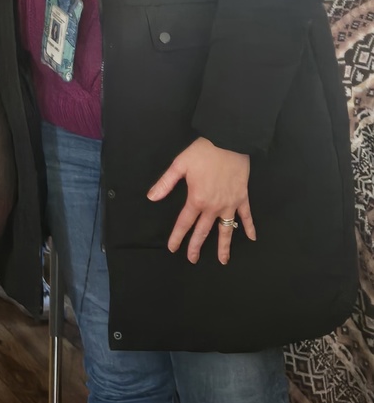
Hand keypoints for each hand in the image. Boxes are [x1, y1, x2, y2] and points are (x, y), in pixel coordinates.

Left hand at [146, 137, 255, 264]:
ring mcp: (230, 204)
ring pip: (226, 230)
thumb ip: (165, 183)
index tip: (173, 248)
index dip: (178, 237)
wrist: (228, 142)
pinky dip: (249, 227)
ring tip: (222, 260)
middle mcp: (213, 207)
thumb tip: (151, 198)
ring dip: (224, 246)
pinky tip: (251, 238)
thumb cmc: (202, 153)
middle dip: (196, 246)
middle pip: (203, 231)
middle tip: (192, 260)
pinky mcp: (242, 198)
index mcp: (196, 199)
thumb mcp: (179, 165)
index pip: (184, 223)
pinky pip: (247, 216)